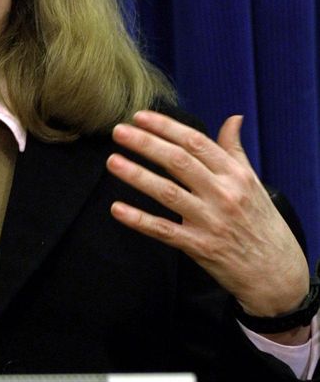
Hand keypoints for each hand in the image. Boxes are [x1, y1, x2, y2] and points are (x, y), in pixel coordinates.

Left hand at [106, 110, 309, 321]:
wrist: (277, 274)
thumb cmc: (262, 222)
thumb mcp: (252, 182)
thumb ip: (235, 149)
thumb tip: (233, 118)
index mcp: (234, 174)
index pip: (195, 142)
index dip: (166, 127)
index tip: (140, 116)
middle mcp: (223, 194)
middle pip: (178, 162)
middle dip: (146, 144)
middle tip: (119, 131)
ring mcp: (210, 221)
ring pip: (168, 193)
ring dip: (137, 176)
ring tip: (113, 161)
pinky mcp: (200, 247)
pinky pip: (164, 231)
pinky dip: (139, 220)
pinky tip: (117, 208)